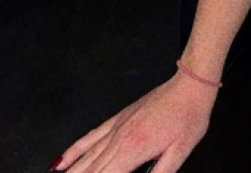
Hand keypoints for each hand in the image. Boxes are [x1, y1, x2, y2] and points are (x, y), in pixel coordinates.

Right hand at [52, 72, 218, 171]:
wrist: (190, 86)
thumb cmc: (188, 117)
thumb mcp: (179, 154)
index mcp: (133, 150)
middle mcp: (119, 140)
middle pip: (90, 171)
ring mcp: (116, 128)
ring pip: (85, 158)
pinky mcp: (118, 119)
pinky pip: (90, 138)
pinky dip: (73, 150)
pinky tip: (61, 161)